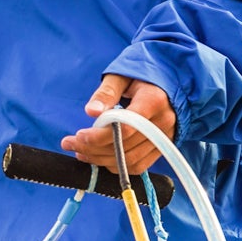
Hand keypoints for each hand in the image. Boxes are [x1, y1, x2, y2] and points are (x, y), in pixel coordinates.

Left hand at [61, 73, 175, 175]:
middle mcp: (163, 122)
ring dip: (101, 159)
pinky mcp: (162, 148)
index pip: (125, 128)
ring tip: (80, 151)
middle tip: (70, 144)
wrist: (171, 80)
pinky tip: (99, 157)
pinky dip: (116, 166)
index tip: (78, 135)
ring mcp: (165, 138)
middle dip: (93, 149)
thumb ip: (106, 92)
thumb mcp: (121, 75)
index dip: (98, 136)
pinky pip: (138, 166)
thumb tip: (91, 111)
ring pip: (130, 160)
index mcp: (154, 100)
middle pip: (125, 146)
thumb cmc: (142, 74)